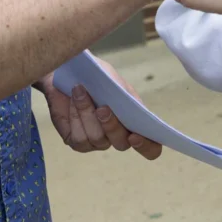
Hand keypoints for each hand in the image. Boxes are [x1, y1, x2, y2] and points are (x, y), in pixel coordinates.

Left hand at [38, 57, 162, 159]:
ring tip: (80, 90)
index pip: (151, 148)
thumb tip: (130, 107)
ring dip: (88, 113)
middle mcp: (118, 136)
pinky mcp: (77, 143)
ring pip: (98, 138)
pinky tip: (73, 100)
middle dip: (112, 126)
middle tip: (102, 108)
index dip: (147, 146)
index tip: (135, 136)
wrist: (70, 73)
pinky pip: (79, 138)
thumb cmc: (97, 76)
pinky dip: (76, 116)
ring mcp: (97, 142)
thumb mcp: (115, 80)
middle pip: (122, 144)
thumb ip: (125, 95)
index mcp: (135, 121)